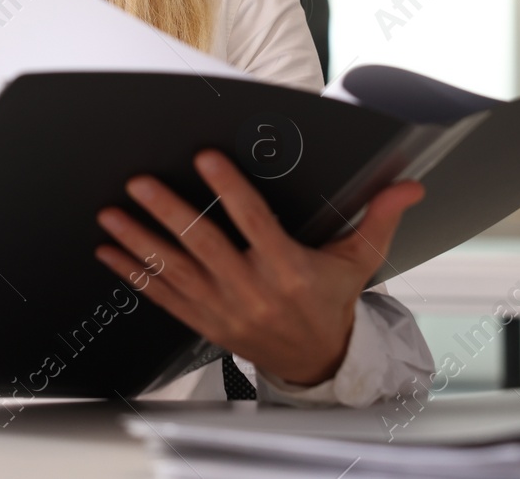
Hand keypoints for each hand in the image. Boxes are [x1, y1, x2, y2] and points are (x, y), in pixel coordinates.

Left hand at [94, 150, 422, 387]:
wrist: (317, 362)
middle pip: (204, 245)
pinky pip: (163, 296)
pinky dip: (134, 274)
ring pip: (175, 270)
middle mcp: (252, 289)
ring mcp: (223, 308)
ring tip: (111, 214)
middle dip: (168, 211)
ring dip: (140, 241)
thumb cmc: (332, 303)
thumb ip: (380, 218)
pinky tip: (110, 252)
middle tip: (140, 182)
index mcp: (289, 269)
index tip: (206, 158)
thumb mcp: (359, 261)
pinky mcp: (204, 322)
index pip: (254, 222)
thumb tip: (409, 185)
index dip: (229, 189)